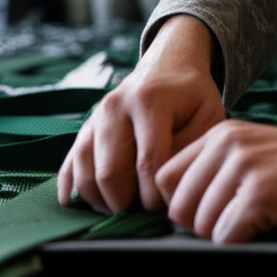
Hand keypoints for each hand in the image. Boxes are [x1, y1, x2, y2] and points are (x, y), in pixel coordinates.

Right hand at [58, 15, 225, 212]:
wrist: (168, 64)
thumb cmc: (192, 96)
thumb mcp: (207, 117)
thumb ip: (190, 152)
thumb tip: (167, 190)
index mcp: (150, 101)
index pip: (147, 162)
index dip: (155, 194)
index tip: (167, 206)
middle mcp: (116, 106)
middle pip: (110, 170)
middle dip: (126, 202)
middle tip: (144, 212)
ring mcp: (96, 116)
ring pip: (85, 169)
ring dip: (101, 199)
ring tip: (122, 209)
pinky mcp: (86, 126)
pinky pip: (70, 161)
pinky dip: (70, 186)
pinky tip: (74, 203)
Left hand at [155, 104, 276, 243]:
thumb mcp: (256, 150)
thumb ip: (219, 166)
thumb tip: (181, 205)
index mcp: (222, 133)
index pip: (166, 177)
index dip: (183, 203)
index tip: (211, 211)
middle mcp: (228, 144)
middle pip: (178, 206)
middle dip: (202, 225)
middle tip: (237, 223)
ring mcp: (245, 168)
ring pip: (201, 225)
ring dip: (225, 235)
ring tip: (258, 221)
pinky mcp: (262, 194)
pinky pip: (226, 237)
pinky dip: (242, 243)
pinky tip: (268, 226)